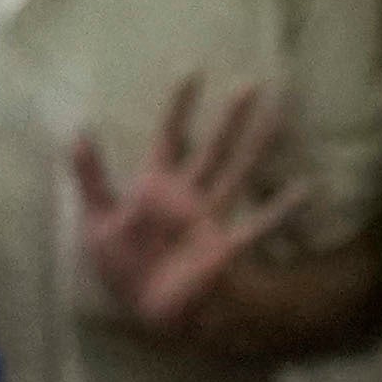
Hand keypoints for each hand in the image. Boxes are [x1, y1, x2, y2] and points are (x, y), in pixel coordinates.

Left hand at [64, 79, 306, 340]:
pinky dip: (282, 208)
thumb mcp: (96, 220)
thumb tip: (74, 130)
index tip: (193, 71)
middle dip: (230, 116)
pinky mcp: (225, 245)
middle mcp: (189, 195)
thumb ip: (89, 177)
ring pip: (238, 171)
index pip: (170, 136)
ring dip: (259, 144)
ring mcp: (210, 217)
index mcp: (156, 186)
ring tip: (281, 114)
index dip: (180, 105)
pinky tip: (307, 188)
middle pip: (213, 146)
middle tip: (251, 82)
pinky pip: (258, 224)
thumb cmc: (121, 267)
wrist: (143, 311)